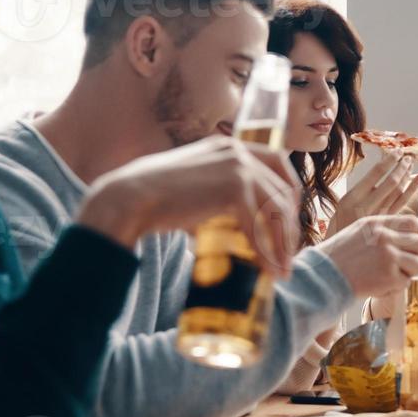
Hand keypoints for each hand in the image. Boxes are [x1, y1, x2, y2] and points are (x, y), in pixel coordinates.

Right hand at [77, 136, 299, 277]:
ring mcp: (237, 166)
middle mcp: (238, 151)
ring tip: (281, 270)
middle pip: (282, 190)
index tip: (289, 221)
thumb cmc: (157, 198)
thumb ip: (222, 192)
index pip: (278, 163)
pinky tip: (267, 269)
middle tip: (288, 255)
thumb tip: (246, 221)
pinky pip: (259, 225)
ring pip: (275, 210)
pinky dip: (265, 251)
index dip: (289, 193)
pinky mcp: (233, 187)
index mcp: (230, 146)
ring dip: (281, 244)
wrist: (128, 199)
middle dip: (289, 225)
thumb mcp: (198, 184)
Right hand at [313, 213, 417, 297]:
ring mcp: (388, 257)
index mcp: (376, 223)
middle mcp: (384, 237)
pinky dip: (399, 285)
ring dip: (411, 271)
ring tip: (394, 275)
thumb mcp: (358, 232)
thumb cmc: (338, 257)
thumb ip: (383, 231)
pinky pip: (407, 281)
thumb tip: (411, 235)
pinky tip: (382, 284)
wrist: (322, 277)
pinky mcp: (389, 276)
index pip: (412, 222)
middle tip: (409, 262)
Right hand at [325, 152, 417, 237]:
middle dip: (400, 167)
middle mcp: (365, 207)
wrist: (335, 260)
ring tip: (411, 165)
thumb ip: (362, 194)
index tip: (397, 152)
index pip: (374, 174)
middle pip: (389, 182)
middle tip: (408, 156)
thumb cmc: (339, 232)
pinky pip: (402, 206)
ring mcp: (378, 217)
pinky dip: (411, 191)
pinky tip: (417, 180)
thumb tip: (383, 172)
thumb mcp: (343, 209)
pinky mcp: (386, 227)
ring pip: (397, 193)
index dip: (389, 161)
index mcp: (351, 198)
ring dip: (406, 177)